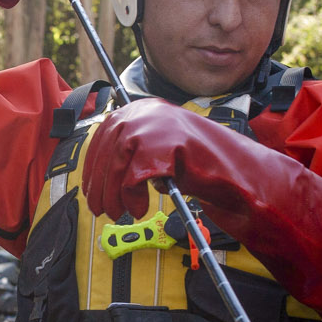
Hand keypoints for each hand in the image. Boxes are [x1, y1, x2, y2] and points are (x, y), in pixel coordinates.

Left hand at [81, 98, 219, 220]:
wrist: (230, 166)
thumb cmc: (194, 160)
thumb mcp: (155, 146)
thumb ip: (130, 150)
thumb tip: (99, 173)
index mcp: (139, 108)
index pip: (103, 136)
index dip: (93, 167)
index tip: (90, 189)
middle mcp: (143, 112)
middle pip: (106, 153)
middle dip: (100, 187)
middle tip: (101, 209)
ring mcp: (152, 127)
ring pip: (114, 167)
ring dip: (113, 196)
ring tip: (120, 212)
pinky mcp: (160, 147)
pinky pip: (131, 179)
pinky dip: (131, 199)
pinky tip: (139, 209)